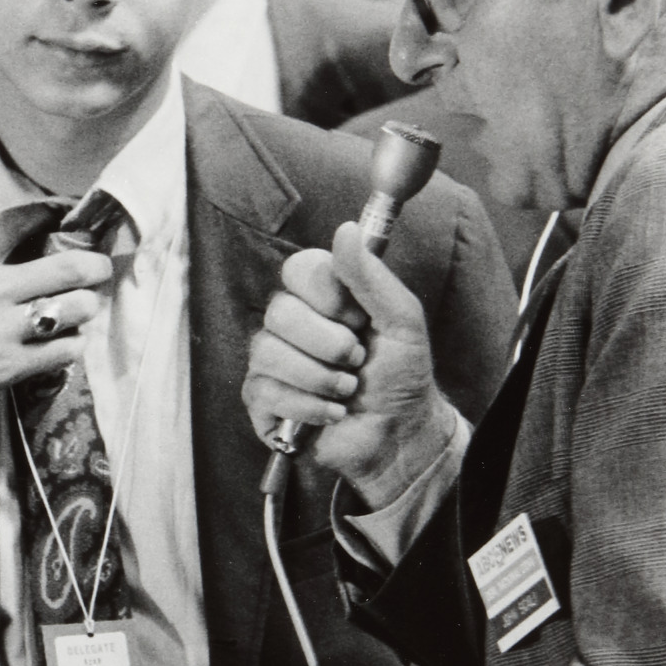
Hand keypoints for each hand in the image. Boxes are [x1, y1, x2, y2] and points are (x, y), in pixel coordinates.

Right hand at [0, 203, 112, 448]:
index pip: (17, 221)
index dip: (49, 210)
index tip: (63, 210)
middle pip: (69, 266)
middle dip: (95, 266)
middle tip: (99, 270)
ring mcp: (5, 329)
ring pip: (78, 309)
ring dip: (86, 310)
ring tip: (80, 313)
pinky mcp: (10, 367)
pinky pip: (65, 352)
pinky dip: (72, 346)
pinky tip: (63, 345)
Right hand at [243, 222, 452, 507]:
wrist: (401, 435)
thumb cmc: (403, 377)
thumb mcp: (401, 320)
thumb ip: (370, 275)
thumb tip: (345, 230)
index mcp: (321, 298)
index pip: (297, 269)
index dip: (327, 295)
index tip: (358, 319)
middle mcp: (291, 324)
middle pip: (279, 311)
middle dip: (330, 345)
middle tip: (356, 360)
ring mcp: (272, 362)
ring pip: (267, 352)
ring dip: (321, 378)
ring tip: (348, 391)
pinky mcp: (262, 400)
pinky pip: (263, 390)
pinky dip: (308, 406)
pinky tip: (332, 413)